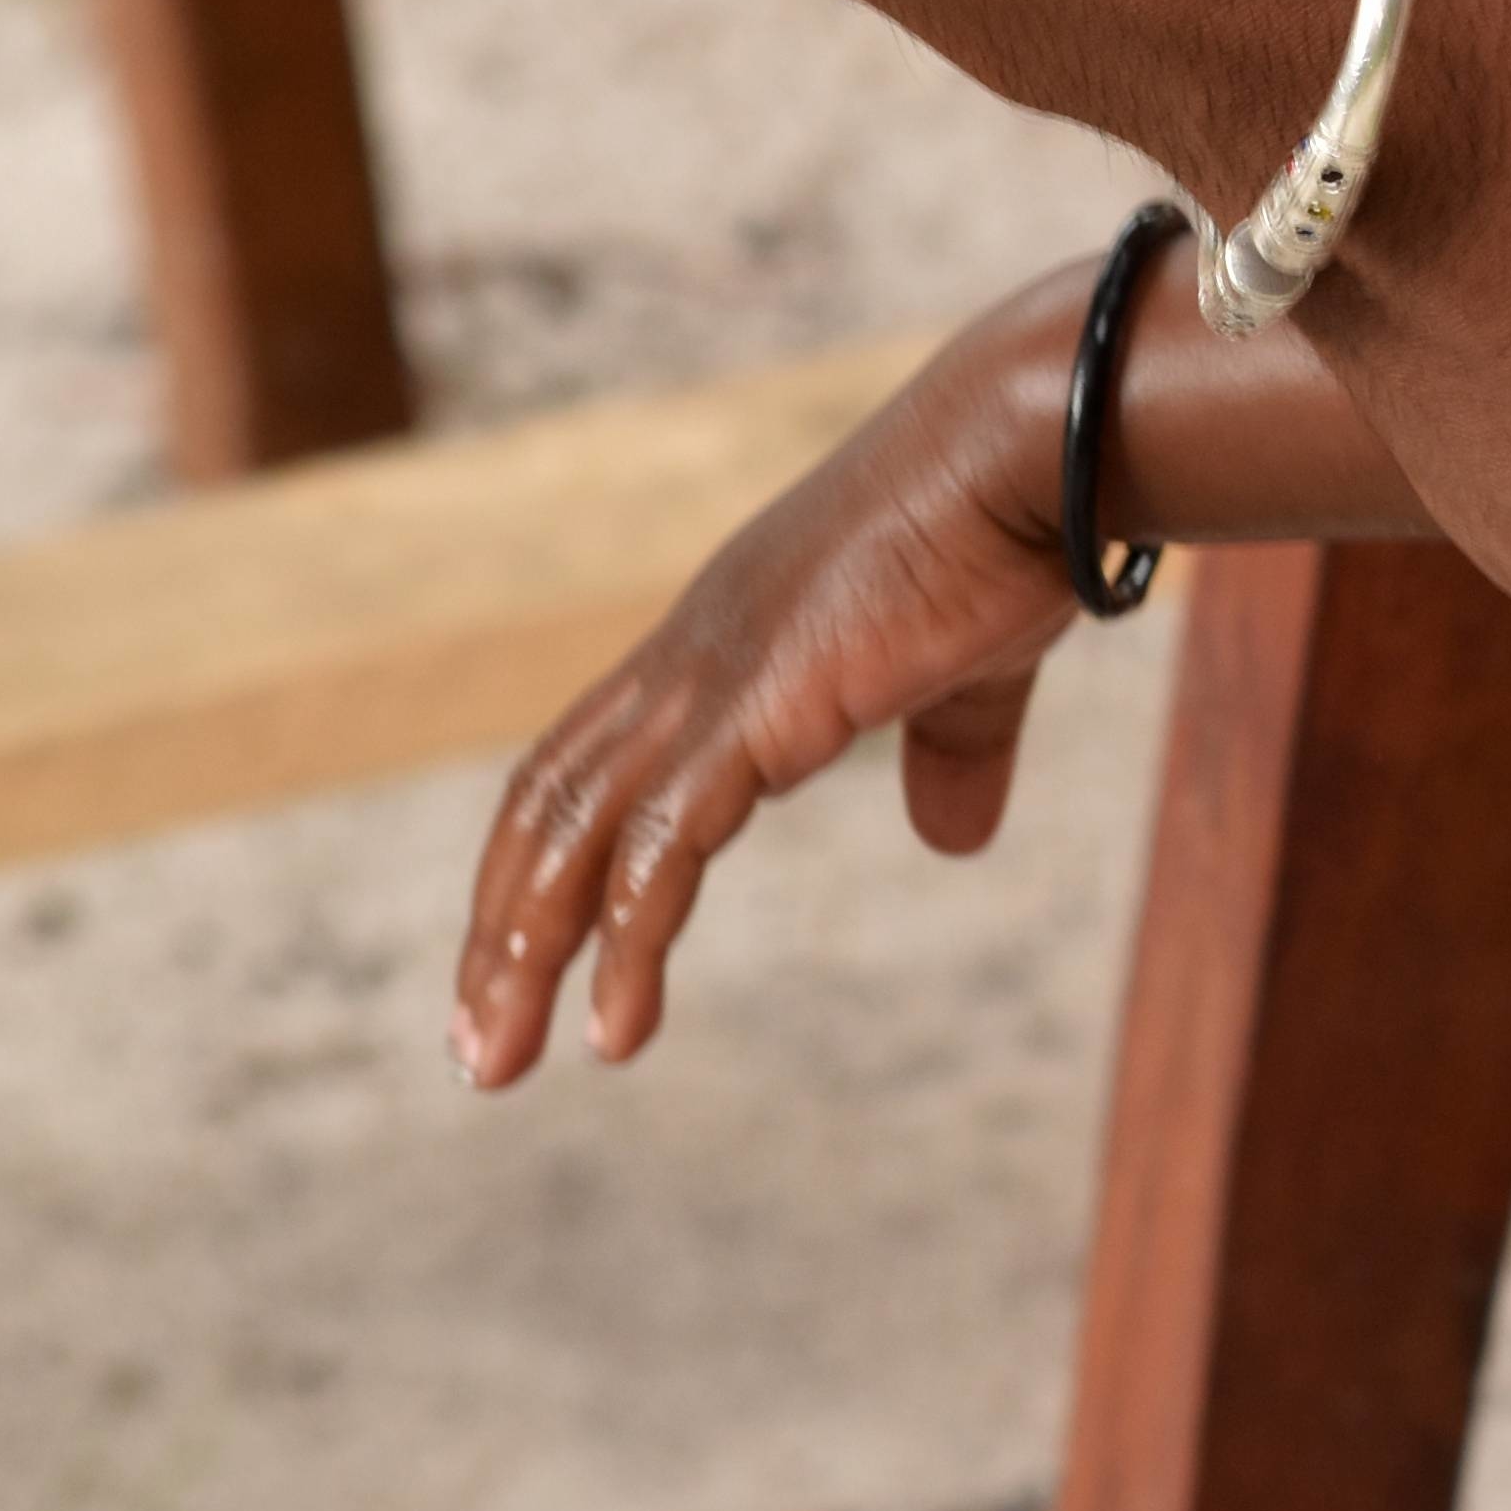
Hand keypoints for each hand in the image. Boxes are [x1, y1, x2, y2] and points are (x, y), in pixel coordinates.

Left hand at [456, 291, 1096, 1085]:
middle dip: (501, 928)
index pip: (586, 761)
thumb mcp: (971, 666)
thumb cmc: (1013, 529)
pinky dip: (625, 947)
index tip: (524, 959)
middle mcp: (690, 657)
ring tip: (497, 1064)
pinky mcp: (753, 713)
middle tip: (478, 1040)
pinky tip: (616, 1034)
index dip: (544, 859)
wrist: (1033, 446)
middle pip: (544, 805)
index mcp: (727, 639)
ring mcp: (711, 682)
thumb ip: (952, 753)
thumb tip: (953, 842)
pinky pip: (659, 853)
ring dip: (522, 956)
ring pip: (569, 836)